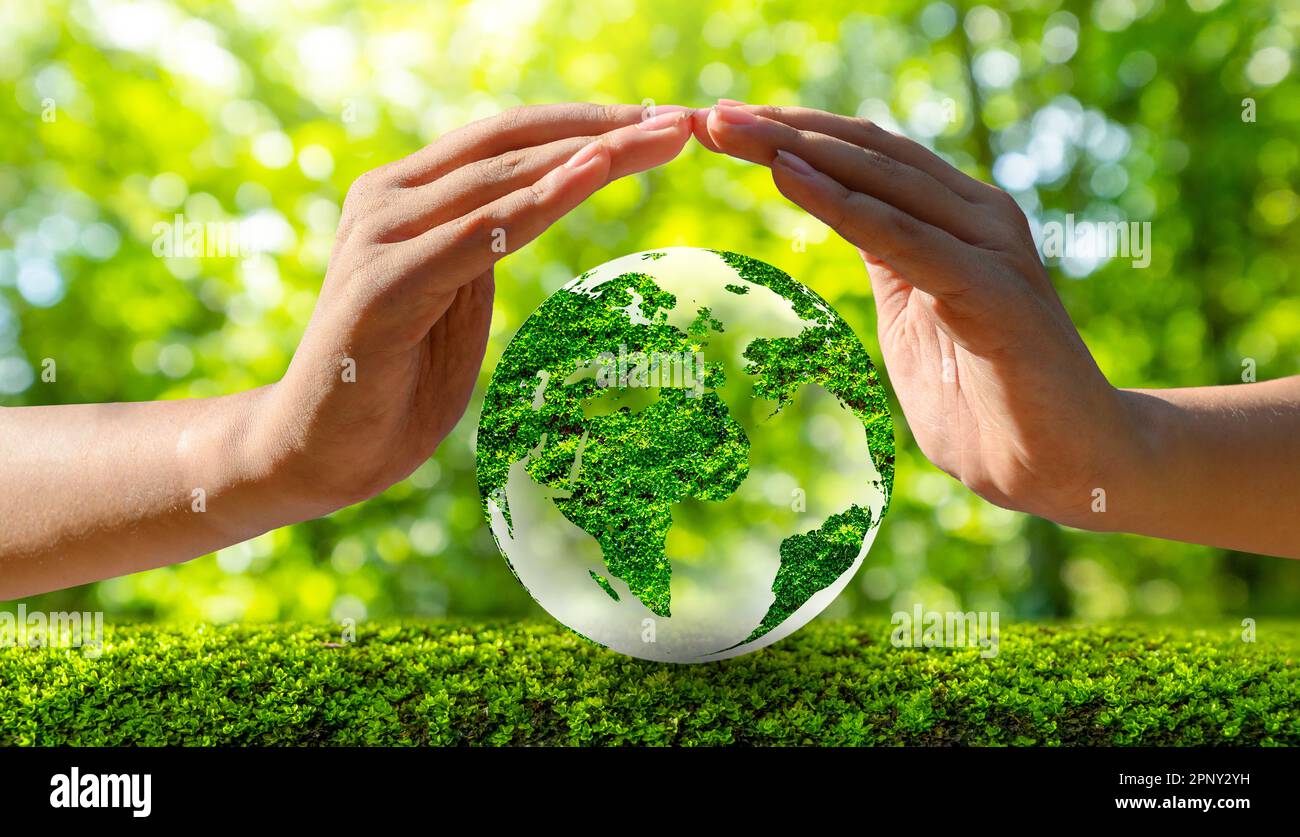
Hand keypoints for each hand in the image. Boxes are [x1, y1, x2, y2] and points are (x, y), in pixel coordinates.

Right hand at [257, 104, 694, 517]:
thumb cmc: (396, 378)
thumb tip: (542, 205)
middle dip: (605, 126)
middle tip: (685, 121)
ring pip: (503, 178)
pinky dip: (542, 201)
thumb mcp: (454, 294)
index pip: (509, 140)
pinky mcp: (383, 286)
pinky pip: (480, 234)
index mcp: (407, 195)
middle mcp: (387, 198)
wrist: (316, 450)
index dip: (587, 123)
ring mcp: (380, 237)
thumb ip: (485, 244)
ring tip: (662, 136)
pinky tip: (594, 173)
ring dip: (591, 152)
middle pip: (513, 143)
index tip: (663, 122)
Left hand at [693, 103, 1137, 525]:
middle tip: (709, 114)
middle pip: (866, 152)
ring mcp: (988, 246)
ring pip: (879, 179)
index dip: (795, 135)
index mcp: (955, 220)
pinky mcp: (991, 290)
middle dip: (783, 129)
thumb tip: (847, 227)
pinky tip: (786, 176)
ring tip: (733, 130)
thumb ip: (888, 267)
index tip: (724, 126)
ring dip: (799, 150)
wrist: (1069, 464)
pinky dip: (840, 204)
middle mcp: (975, 216)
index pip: (866, 158)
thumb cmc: (987, 402)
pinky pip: (900, 237)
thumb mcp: (914, 321)